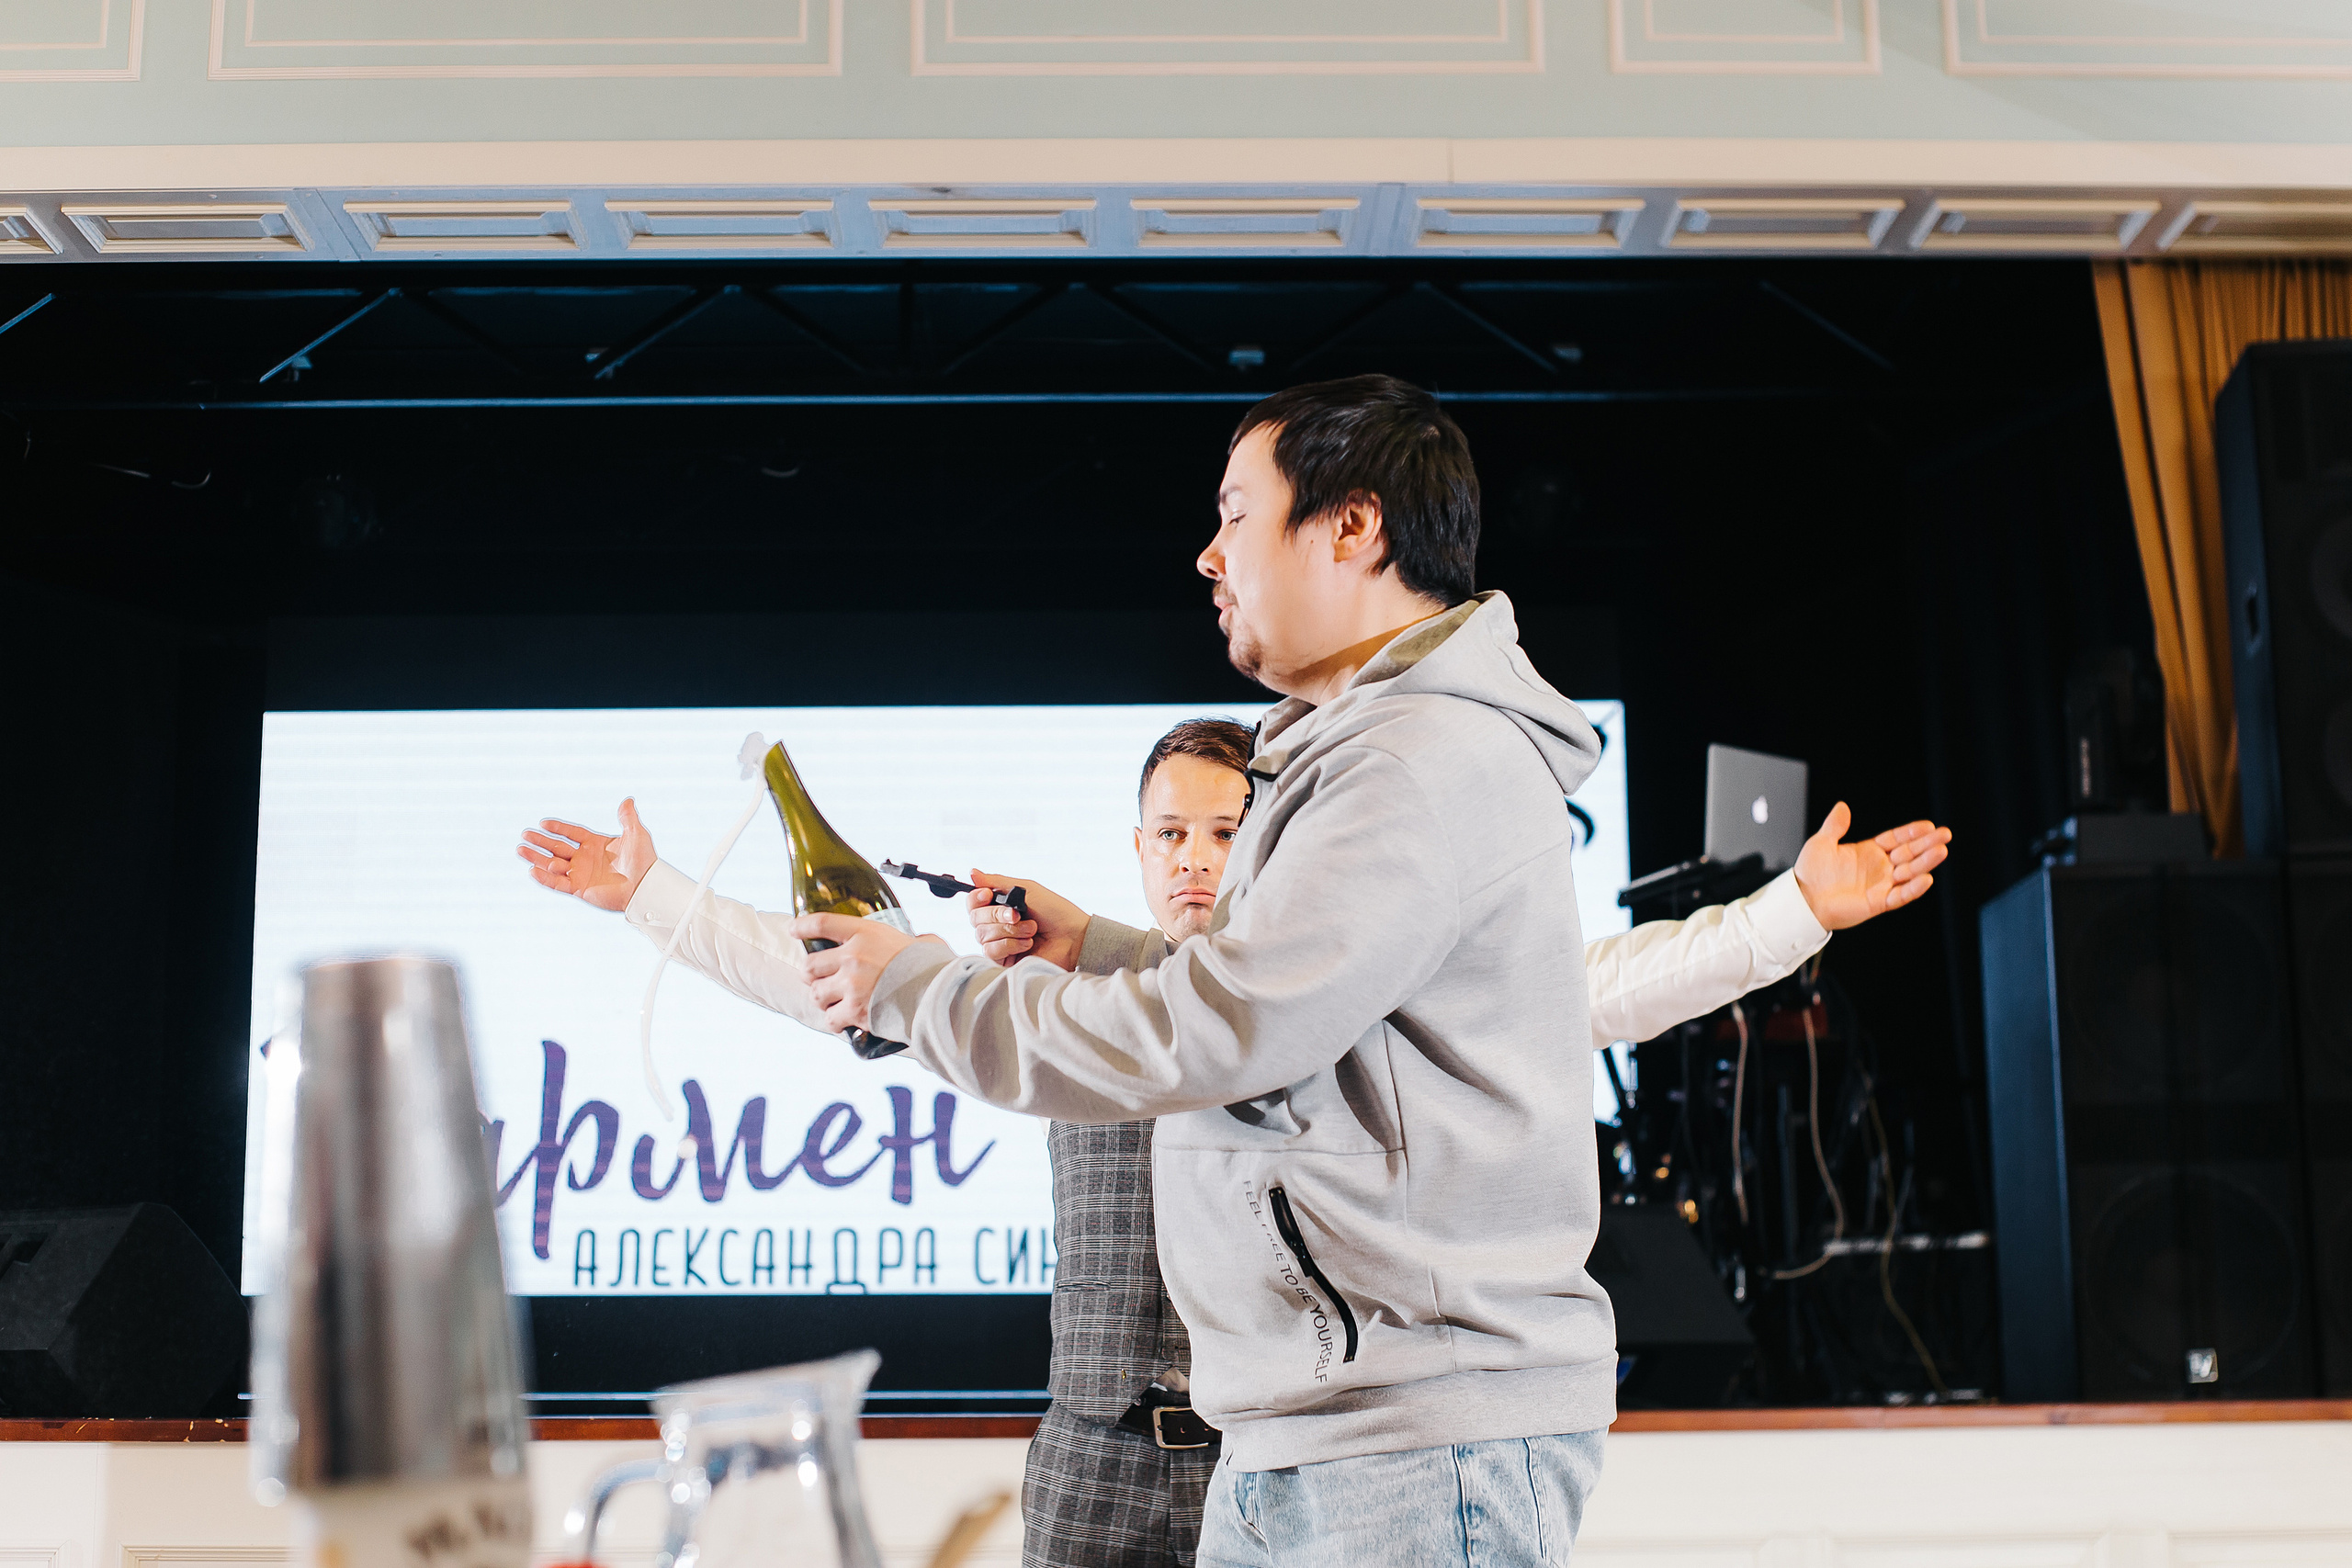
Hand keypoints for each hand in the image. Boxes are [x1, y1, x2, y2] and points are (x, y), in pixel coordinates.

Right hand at [518, 799, 655, 911]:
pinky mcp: (580, 889)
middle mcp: (586, 859)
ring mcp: (581, 874)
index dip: (558, 828)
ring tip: (520, 850)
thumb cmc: (644, 861)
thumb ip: (628, 818)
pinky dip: (544, 878)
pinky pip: (558, 883)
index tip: (543, 823)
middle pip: (558, 847)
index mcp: (596, 844)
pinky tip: (532, 870)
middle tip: (524, 834)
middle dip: (540, 841)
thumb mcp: (636, 835)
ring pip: (553, 864)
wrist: (644, 886)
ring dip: (537, 858)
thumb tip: (627, 800)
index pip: (572, 833)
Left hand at [793, 913, 940, 1031]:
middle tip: (820, 979)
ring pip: (817, 993)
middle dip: (812, 975)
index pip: (822, 923)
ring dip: (823, 999)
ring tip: (835, 1002)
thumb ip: (911, 940)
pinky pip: (831, 1018)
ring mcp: (851, 984)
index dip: (802, 926)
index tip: (793, 929)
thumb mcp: (920, 942)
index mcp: (865, 933)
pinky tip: (845, 1020)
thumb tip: (923, 941)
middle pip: (810, 965)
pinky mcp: (854, 1010)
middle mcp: (852, 957)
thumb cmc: (933, 967)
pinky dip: (836, 1021)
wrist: (938, 994)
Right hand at [964, 869, 1088, 969]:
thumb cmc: (1055, 911)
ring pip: (982, 935)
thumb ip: (997, 882)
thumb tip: (972, 872)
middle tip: (1018, 914)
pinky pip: (991, 951)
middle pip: (975, 918)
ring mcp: (999, 943)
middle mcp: (996, 924)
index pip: (973, 903)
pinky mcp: (1004, 960)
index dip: (976, 898)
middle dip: (997, 915)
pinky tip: (1027, 944)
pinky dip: (1010, 944)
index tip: (988, 895)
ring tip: (1031, 929)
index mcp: (1000, 906)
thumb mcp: (1026, 890)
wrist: (1073, 937)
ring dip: (1009, 930)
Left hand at [1793, 802, 1952, 930]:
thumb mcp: (1822, 843)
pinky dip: (1913, 888)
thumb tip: (1843, 806)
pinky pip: (1900, 895)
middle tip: (1945, 835)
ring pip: (1909, 872)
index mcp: (1869, 851)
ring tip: (1941, 851)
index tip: (1929, 826)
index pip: (1897, 839)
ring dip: (1926, 863)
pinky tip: (1926, 878)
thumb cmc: (1810, 872)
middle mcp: (1879, 868)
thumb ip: (1835, 826)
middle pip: (1909, 854)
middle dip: (1927, 844)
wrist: (1802, 899)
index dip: (1912, 833)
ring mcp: (1881, 885)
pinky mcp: (1878, 902)